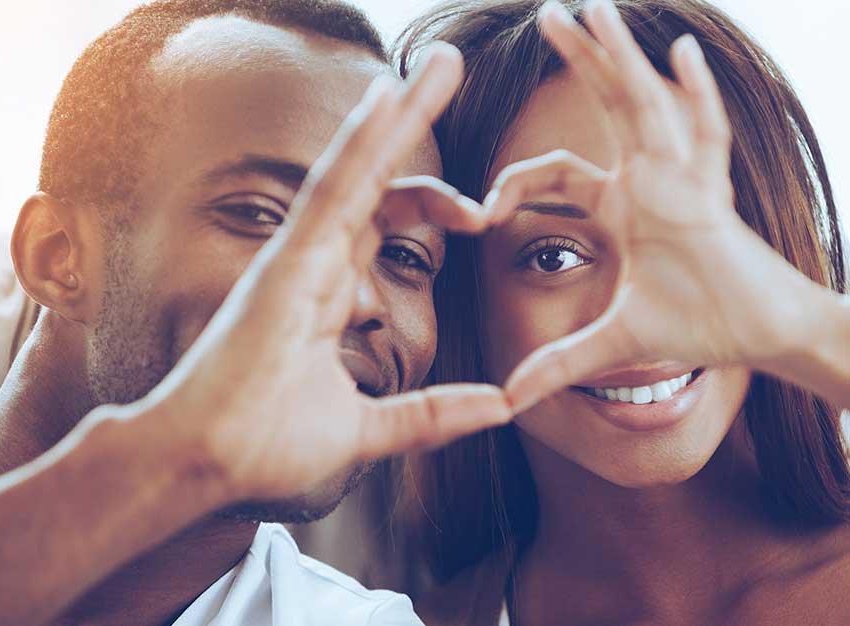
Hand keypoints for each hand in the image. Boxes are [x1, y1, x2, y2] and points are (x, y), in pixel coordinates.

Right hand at [127, 44, 510, 502]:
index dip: (433, 202)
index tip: (482, 216)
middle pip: (375, 178)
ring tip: (440, 63)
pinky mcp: (285, 264)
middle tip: (450, 68)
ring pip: (355, 169)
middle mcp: (313, 263)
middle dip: (413, 125)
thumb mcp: (368, 431)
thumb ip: (431, 416)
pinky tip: (389, 95)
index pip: (383, 221)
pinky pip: (329, 192)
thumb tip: (500, 406)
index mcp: (328, 293)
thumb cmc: (263, 447)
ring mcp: (298, 258)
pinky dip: (359, 143)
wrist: (204, 466)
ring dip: (398, 113)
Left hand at [491, 0, 820, 412]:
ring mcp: (684, 180)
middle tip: (550, 12)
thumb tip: (508, 400)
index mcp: (622, 204)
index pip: (556, 173)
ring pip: (646, 106)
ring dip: (622, 58)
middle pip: (609, 106)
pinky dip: (696, 98)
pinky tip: (682, 53)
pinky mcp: (713, 197)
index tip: (484, 210)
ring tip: (597, 10)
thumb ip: (561, 364)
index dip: (516, 184)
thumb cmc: (702, 325)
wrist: (764, 335)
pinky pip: (706, 138)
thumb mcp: (614, 343)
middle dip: (582, 59)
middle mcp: (650, 179)